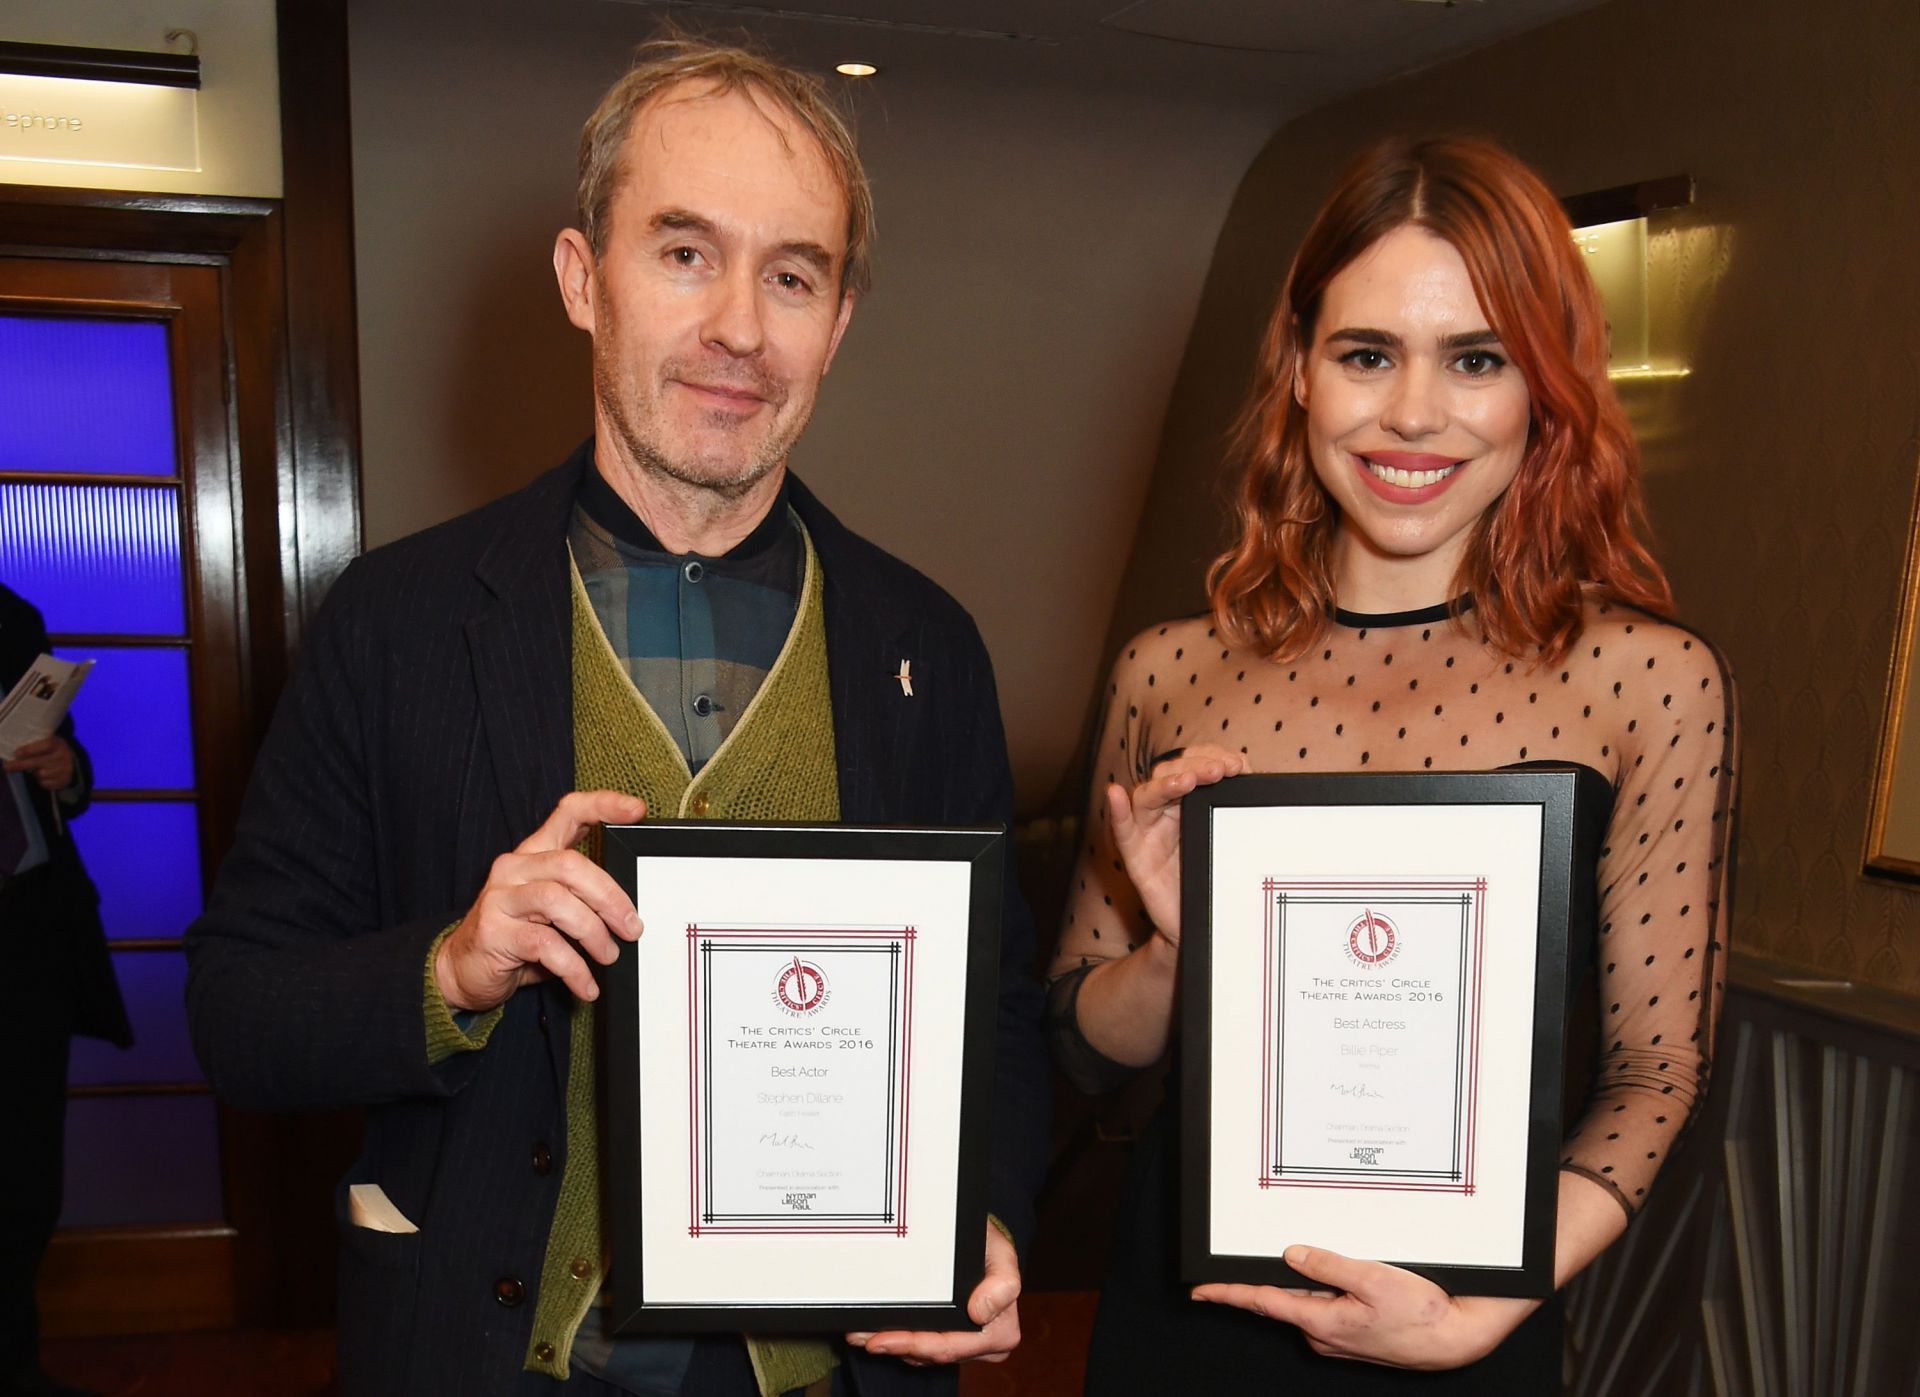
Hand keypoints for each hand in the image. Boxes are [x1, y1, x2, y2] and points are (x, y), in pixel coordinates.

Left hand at [5, 736, 76, 791]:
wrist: (71, 762)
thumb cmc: (51, 751)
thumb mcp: (46, 744)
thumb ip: (34, 747)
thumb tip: (16, 754)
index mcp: (58, 744)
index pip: (46, 745)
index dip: (30, 749)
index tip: (17, 753)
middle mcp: (64, 756)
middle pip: (40, 761)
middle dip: (21, 764)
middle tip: (7, 767)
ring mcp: (66, 769)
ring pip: (42, 774)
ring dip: (34, 773)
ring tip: (35, 769)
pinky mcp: (65, 780)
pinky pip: (46, 784)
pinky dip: (41, 781)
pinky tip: (43, 777)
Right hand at [434, 790, 649, 1011]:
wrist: (461, 970)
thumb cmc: (515, 937)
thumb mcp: (551, 912)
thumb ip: (581, 900)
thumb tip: (630, 914)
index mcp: (533, 854)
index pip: (568, 813)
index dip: (603, 806)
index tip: (636, 810)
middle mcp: (514, 867)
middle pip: (570, 864)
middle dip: (609, 897)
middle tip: (631, 927)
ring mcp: (500, 898)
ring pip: (557, 901)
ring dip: (592, 932)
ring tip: (608, 955)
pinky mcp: (493, 932)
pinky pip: (544, 944)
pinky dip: (573, 967)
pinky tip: (585, 983)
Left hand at [845, 1222, 1020, 1364]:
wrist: (980, 1240)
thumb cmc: (988, 1246)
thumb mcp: (1002, 1254)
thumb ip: (1002, 1281)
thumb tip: (980, 1312)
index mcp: (1001, 1332)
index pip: (952, 1347)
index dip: (918, 1345)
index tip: (887, 1337)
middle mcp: (983, 1345)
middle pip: (933, 1354)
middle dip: (896, 1346)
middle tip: (865, 1337)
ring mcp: (964, 1345)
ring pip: (922, 1354)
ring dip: (891, 1343)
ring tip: (861, 1332)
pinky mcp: (948, 1338)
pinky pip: (919, 1348)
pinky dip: (897, 1339)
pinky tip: (874, 1330)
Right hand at [1106, 743, 1248, 945]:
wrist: (1203, 924)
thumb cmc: (1215, 878)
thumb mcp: (1231, 839)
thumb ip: (1234, 812)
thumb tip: (1252, 783)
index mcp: (1189, 801)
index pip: (1195, 765)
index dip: (1212, 757)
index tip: (1237, 765)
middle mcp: (1165, 810)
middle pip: (1170, 774)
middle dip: (1196, 768)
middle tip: (1220, 771)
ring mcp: (1148, 831)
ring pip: (1147, 796)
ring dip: (1166, 784)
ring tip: (1186, 782)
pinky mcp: (1135, 856)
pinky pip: (1122, 830)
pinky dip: (1117, 811)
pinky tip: (1115, 793)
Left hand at [1192, 1245, 1535, 1369]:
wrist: (1458, 1340)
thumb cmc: (1422, 1315)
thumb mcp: (1372, 1279)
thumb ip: (1327, 1265)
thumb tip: (1292, 1255)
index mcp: (1321, 1323)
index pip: (1263, 1302)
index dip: (1228, 1294)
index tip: (1200, 1291)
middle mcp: (1323, 1335)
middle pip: (1286, 1296)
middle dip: (1282, 1273)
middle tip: (1285, 1246)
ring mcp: (1338, 1337)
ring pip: (1311, 1299)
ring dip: (1314, 1280)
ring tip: (1345, 1264)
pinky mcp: (1353, 1334)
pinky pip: (1329, 1306)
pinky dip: (1331, 1288)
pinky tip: (1351, 1277)